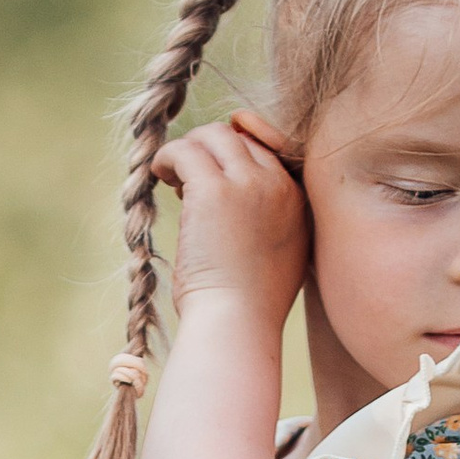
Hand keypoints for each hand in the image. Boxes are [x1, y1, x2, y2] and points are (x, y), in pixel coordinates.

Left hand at [153, 109, 309, 317]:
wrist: (238, 323)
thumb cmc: (250, 304)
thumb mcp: (277, 255)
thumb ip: (266, 221)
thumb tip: (231, 201)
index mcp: (298, 199)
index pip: (265, 148)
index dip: (233, 157)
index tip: (211, 180)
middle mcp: (278, 184)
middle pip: (239, 137)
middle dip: (209, 150)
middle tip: (185, 182)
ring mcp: (248, 183)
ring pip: (212, 135)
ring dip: (187, 151)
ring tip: (171, 179)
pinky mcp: (213, 190)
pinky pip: (184, 150)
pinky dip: (167, 157)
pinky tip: (160, 177)